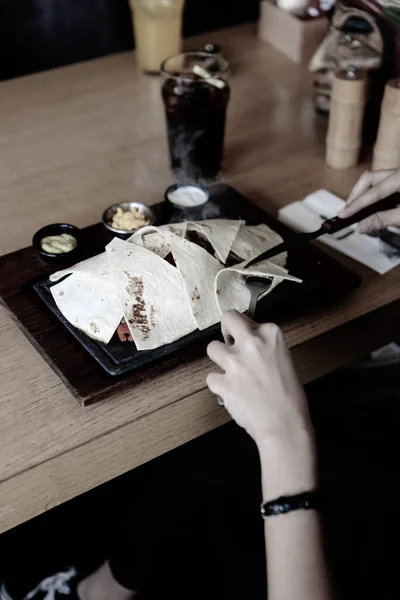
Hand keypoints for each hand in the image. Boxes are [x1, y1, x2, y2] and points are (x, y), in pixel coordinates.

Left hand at [206, 311, 312, 449]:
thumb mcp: (283, 359)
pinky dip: (219, 385)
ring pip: (213, 348)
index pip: (246, 318)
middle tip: (230, 342)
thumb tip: (245, 344)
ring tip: (232, 373)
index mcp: (271, 334)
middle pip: (228, 319)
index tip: (246, 340)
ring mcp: (235, 362)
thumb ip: (264, 347)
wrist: (284, 424)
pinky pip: (211, 377)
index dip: (244, 331)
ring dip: (220, 360)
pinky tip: (232, 393)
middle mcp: (251, 343)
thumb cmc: (289, 397)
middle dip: (227, 330)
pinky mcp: (223, 381)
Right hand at [339, 169, 399, 232]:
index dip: (357, 204)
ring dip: (362, 194)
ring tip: (356, 210)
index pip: (374, 191)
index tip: (343, 215)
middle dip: (355, 195)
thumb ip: (384, 219)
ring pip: (373, 179)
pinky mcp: (398, 181)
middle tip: (347, 211)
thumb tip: (361, 226)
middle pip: (369, 178)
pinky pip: (380, 183)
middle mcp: (398, 172)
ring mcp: (397, 175)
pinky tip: (369, 207)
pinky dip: (371, 194)